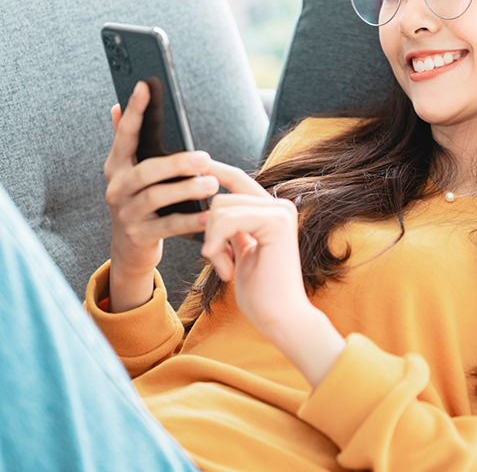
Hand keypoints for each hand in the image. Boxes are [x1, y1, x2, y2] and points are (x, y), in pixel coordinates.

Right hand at [104, 81, 219, 311]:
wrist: (130, 250)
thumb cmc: (140, 203)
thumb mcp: (130, 173)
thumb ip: (126, 143)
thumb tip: (115, 106)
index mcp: (117, 167)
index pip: (124, 134)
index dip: (135, 111)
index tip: (146, 86)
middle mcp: (117, 188)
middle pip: (146, 170)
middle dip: (176, 162)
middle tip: (204, 157)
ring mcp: (126, 213)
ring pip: (157, 197)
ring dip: (186, 189)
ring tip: (212, 184)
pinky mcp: (139, 236)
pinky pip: (168, 226)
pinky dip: (190, 221)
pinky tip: (210, 215)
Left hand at [198, 159, 345, 386]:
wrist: (280, 317)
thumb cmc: (260, 290)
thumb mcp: (239, 250)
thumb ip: (231, 225)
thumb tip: (212, 203)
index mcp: (271, 211)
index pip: (237, 181)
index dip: (214, 171)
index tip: (192, 163)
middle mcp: (279, 206)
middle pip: (221, 197)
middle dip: (209, 230)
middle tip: (217, 259)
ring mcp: (281, 212)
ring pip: (221, 207)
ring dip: (213, 241)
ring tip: (225, 266)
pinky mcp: (277, 222)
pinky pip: (229, 220)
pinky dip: (217, 243)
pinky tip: (224, 267)